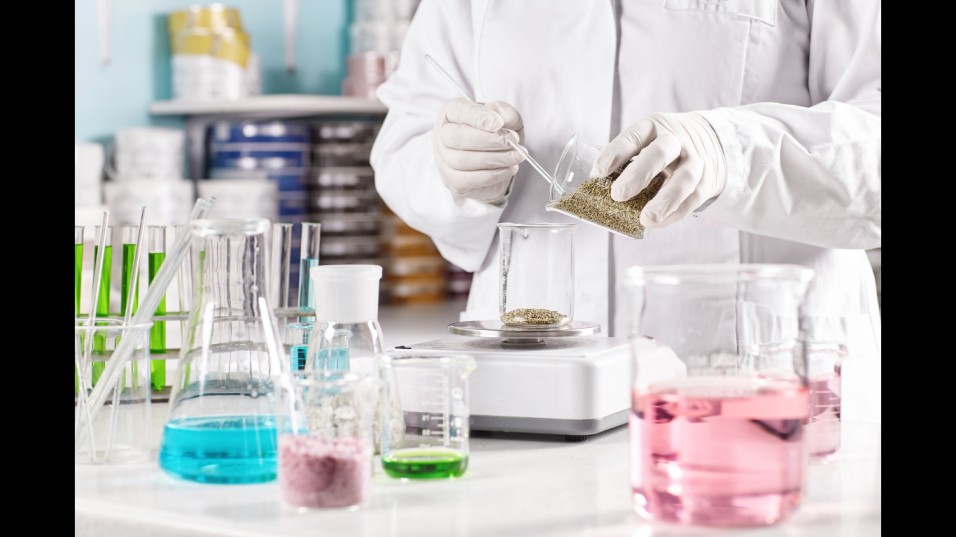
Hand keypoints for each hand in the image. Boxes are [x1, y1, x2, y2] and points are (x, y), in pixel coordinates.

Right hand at [432, 98, 525, 203]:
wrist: (497, 161)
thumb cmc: (497, 133)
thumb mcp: (506, 116)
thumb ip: (502, 112)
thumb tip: (497, 120)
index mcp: (452, 113)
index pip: (458, 110)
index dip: (478, 116)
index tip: (498, 123)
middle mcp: (441, 135)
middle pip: (456, 137)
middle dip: (488, 141)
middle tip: (512, 142)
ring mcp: (443, 160)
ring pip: (462, 161)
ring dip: (494, 159)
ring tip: (516, 156)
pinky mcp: (451, 181)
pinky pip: (467, 180)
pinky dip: (491, 175)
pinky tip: (509, 169)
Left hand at [590, 112, 726, 227]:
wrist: (710, 140)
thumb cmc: (664, 146)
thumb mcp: (646, 140)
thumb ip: (624, 160)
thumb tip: (596, 187)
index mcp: (653, 127)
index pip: (634, 136)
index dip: (615, 153)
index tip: (598, 172)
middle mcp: (676, 140)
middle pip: (660, 153)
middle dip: (639, 174)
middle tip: (618, 195)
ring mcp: (695, 160)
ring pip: (684, 178)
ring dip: (665, 200)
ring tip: (646, 219)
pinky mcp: (707, 181)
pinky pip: (693, 198)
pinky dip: (675, 212)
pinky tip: (659, 223)